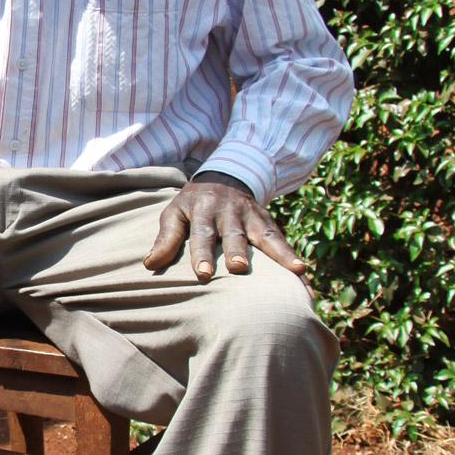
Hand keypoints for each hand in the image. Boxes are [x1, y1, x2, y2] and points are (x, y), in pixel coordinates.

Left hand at [143, 174, 305, 280]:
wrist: (225, 177)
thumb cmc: (193, 205)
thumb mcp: (174, 213)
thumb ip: (166, 238)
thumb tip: (149, 265)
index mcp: (203, 210)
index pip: (202, 233)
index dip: (202, 253)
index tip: (203, 273)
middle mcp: (230, 212)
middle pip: (234, 234)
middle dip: (237, 251)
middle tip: (238, 269)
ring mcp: (252, 217)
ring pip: (265, 236)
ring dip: (280, 254)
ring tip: (296, 272)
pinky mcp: (268, 223)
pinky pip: (282, 242)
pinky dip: (293, 258)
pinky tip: (304, 276)